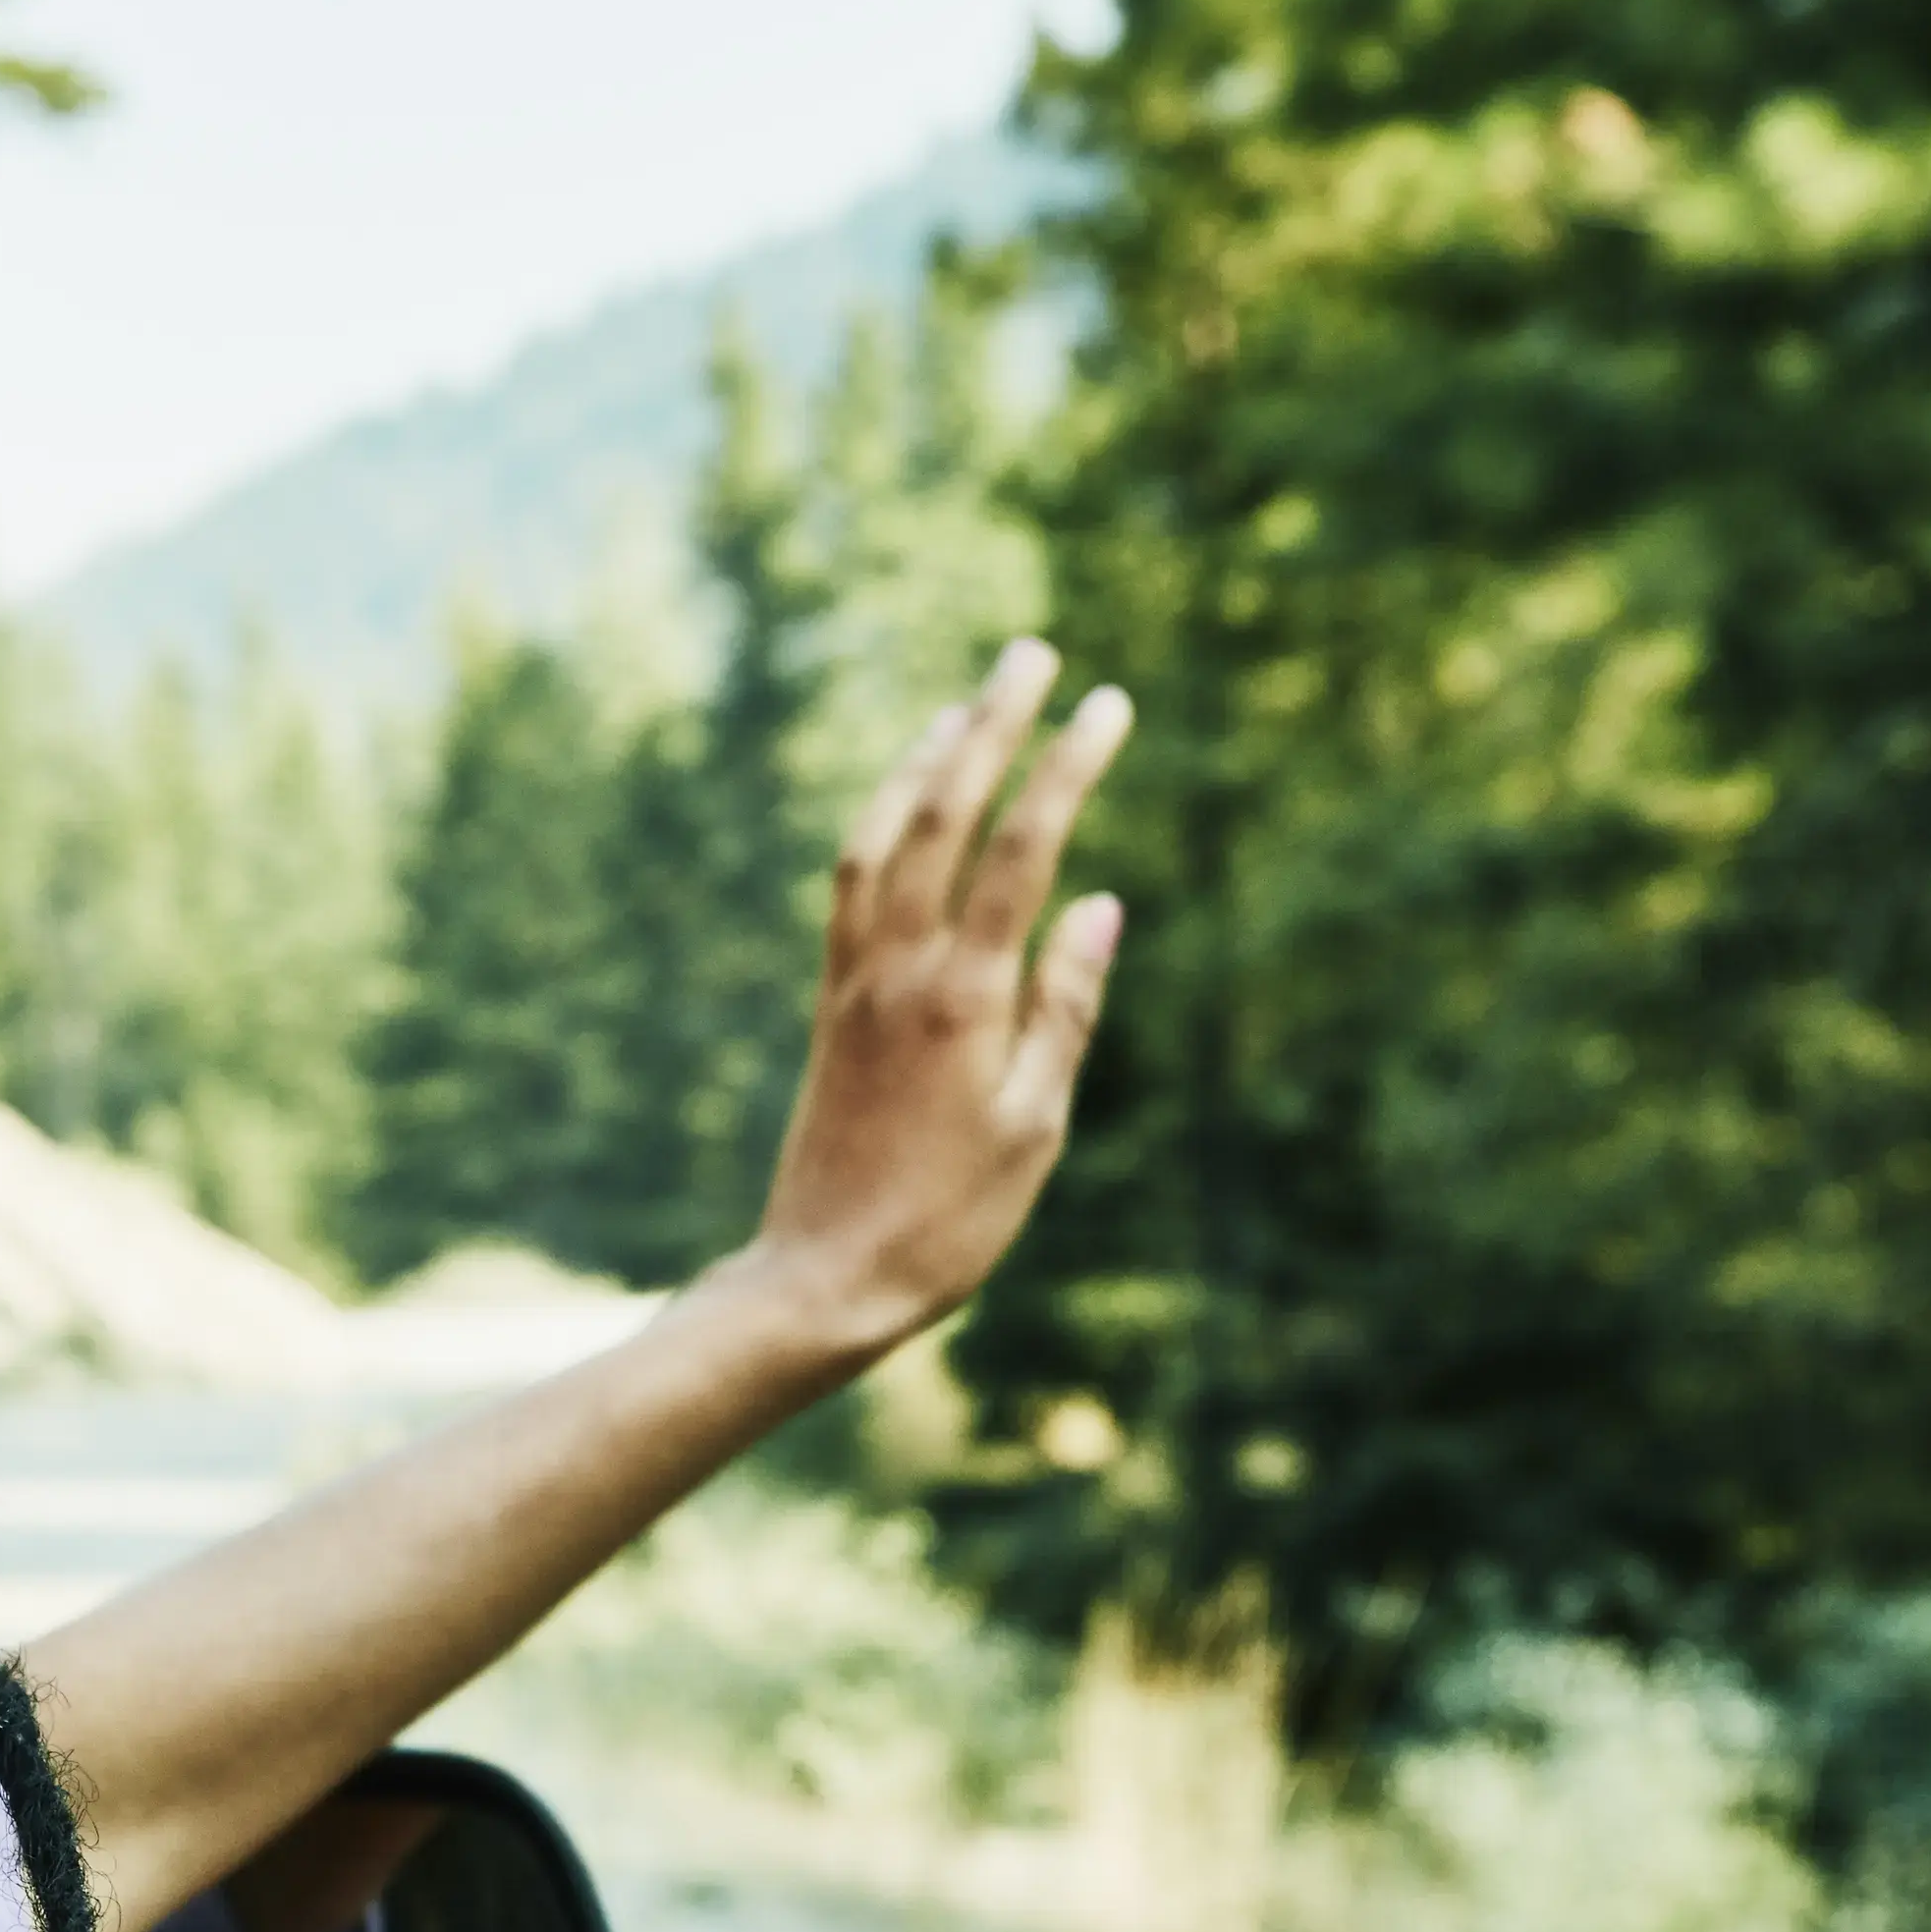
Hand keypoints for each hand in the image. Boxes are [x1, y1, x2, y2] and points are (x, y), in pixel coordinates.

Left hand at [734, 637, 1130, 1360]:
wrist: (822, 1279)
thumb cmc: (947, 1222)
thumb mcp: (1034, 1125)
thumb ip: (1066, 1007)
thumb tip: (1101, 902)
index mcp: (963, 998)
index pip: (1022, 849)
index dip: (1066, 766)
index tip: (1108, 701)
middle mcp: (898, 972)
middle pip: (943, 814)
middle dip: (990, 724)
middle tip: (1031, 652)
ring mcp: (854, 983)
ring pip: (882, 838)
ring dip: (923, 761)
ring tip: (965, 706)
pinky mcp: (830, 1006)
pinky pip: (849, 888)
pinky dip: (879, 826)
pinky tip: (903, 804)